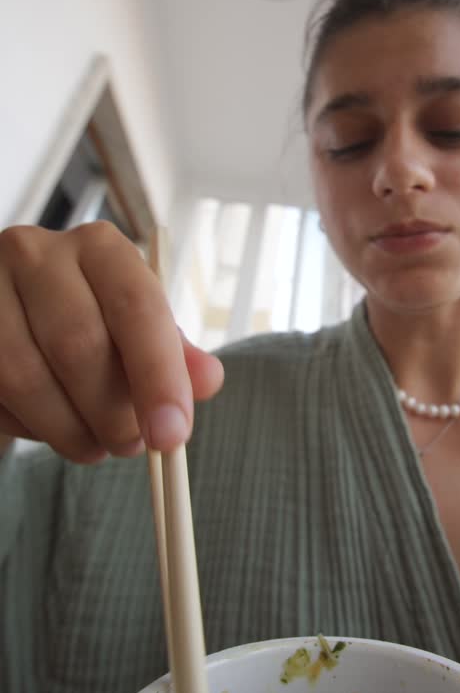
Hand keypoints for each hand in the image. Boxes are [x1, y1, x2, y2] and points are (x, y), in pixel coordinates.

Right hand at [0, 223, 223, 461]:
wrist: (12, 306)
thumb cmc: (87, 316)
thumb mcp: (135, 325)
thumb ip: (173, 352)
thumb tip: (207, 381)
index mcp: (98, 247)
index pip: (137, 307)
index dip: (158, 377)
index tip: (172, 435)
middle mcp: (37, 254)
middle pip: (78, 346)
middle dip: (112, 414)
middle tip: (131, 444)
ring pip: (26, 378)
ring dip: (68, 430)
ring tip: (94, 444)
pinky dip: (28, 427)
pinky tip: (48, 424)